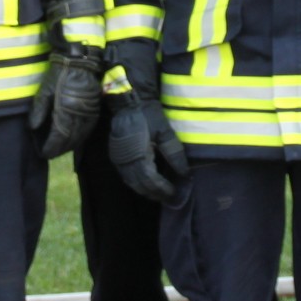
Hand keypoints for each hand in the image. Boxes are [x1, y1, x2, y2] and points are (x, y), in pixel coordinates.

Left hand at [29, 0, 107, 159]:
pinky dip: (81, 138)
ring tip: (61, 150)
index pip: (58, 137)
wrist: (80, 61)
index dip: (51, 148)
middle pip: (70, 140)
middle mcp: (78, 116)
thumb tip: (33, 128)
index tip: (44, 153)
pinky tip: (75, 140)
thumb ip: (38, 111)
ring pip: (80, 137)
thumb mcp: (44, 91)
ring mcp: (89, 114)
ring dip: (70, 146)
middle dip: (59, 149)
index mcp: (65, 111)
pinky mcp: (95, 110)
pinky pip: (88, 130)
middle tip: (51, 153)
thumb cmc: (59, 74)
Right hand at [104, 47, 189, 203]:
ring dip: (144, 191)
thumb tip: (186, 172)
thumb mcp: (164, 131)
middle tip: (168, 198)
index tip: (174, 193)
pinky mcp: (115, 156)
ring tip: (158, 194)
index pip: (151, 180)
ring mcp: (118, 160)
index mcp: (139, 155)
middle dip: (154, 194)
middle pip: (140, 186)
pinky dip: (136, 183)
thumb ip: (174, 153)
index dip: (162, 189)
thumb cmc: (147, 114)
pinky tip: (145, 183)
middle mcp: (126, 161)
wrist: (127, 102)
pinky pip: (125, 176)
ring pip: (131, 183)